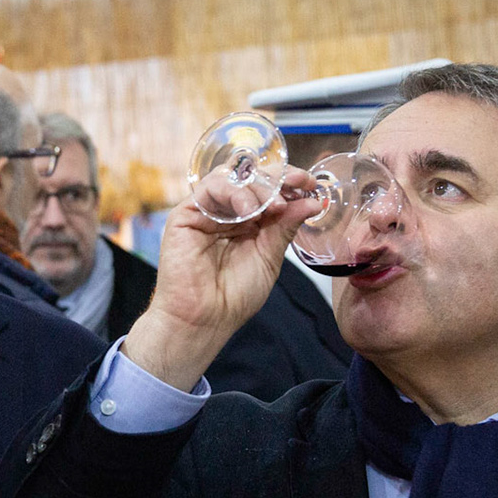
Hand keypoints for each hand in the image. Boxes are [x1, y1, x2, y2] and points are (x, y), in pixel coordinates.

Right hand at [123, 168, 320, 390]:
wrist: (204, 320)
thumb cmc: (233, 297)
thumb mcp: (270, 257)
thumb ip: (285, 226)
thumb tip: (311, 202)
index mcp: (247, 223)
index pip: (268, 190)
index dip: (289, 183)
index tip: (310, 184)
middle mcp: (226, 213)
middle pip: (252, 179)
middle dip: (278, 179)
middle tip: (297, 185)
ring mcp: (206, 212)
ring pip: (233, 178)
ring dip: (259, 187)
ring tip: (273, 207)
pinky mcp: (186, 214)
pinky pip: (211, 187)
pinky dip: (234, 192)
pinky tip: (247, 210)